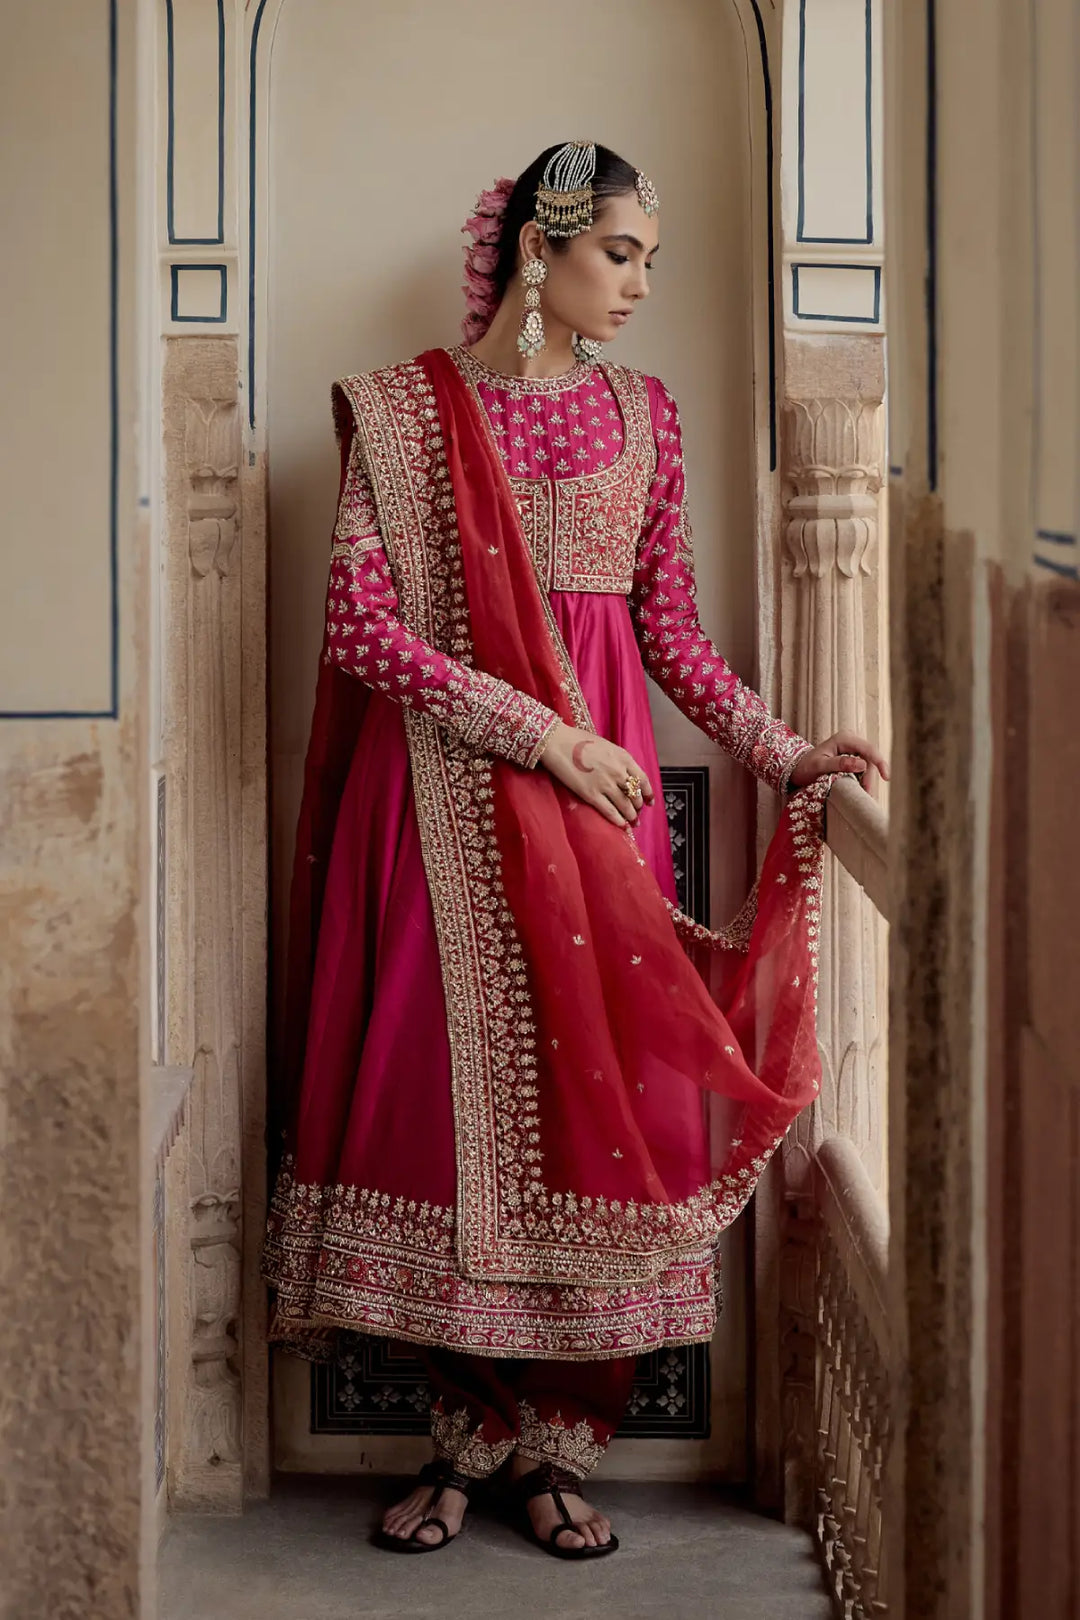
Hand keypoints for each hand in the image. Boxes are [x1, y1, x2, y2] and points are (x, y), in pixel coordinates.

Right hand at [538, 722, 654, 825]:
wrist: (558, 742)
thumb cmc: (578, 740)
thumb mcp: (606, 746)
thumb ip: (617, 760)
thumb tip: (623, 773)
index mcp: (623, 758)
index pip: (643, 780)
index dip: (648, 793)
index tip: (650, 801)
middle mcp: (618, 772)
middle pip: (635, 795)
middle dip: (638, 807)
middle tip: (637, 813)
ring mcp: (605, 784)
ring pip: (625, 806)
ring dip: (631, 816)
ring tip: (633, 823)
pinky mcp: (591, 794)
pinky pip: (609, 811)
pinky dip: (618, 821)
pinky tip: (621, 826)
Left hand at [789, 730, 889, 793]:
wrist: (797, 770)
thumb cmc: (805, 767)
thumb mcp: (819, 766)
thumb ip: (839, 764)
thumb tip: (862, 764)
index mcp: (843, 738)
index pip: (867, 748)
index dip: (879, 762)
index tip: (886, 776)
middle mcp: (850, 741)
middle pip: (870, 758)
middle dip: (870, 776)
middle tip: (866, 793)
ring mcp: (852, 749)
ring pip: (868, 765)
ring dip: (868, 780)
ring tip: (865, 794)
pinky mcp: (852, 758)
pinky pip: (863, 769)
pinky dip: (864, 780)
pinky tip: (863, 790)